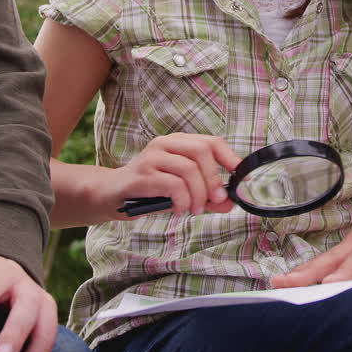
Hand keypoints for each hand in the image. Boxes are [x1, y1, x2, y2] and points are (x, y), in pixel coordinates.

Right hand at [112, 133, 242, 216]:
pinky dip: (182, 200)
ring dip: (198, 194)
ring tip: (194, 209)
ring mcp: (151, 157)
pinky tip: (177, 209)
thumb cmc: (150, 192)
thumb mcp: (183, 193)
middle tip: (216, 201)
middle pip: (201, 152)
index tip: (240, 180)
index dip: (230, 159)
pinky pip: (172, 185)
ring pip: (188, 169)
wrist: (111, 196)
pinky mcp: (141, 175)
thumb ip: (207, 197)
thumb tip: (231, 202)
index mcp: (178, 143)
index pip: (211, 142)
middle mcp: (165, 144)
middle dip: (213, 179)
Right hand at [271, 192, 351, 287]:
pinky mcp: (340, 252)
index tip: (329, 282)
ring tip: (277, 282)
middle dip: (310, 273)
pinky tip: (287, 281)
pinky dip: (304, 272)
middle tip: (288, 283)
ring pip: (322, 261)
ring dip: (300, 272)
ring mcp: (345, 246)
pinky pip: (322, 263)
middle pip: (332, 260)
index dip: (346, 271)